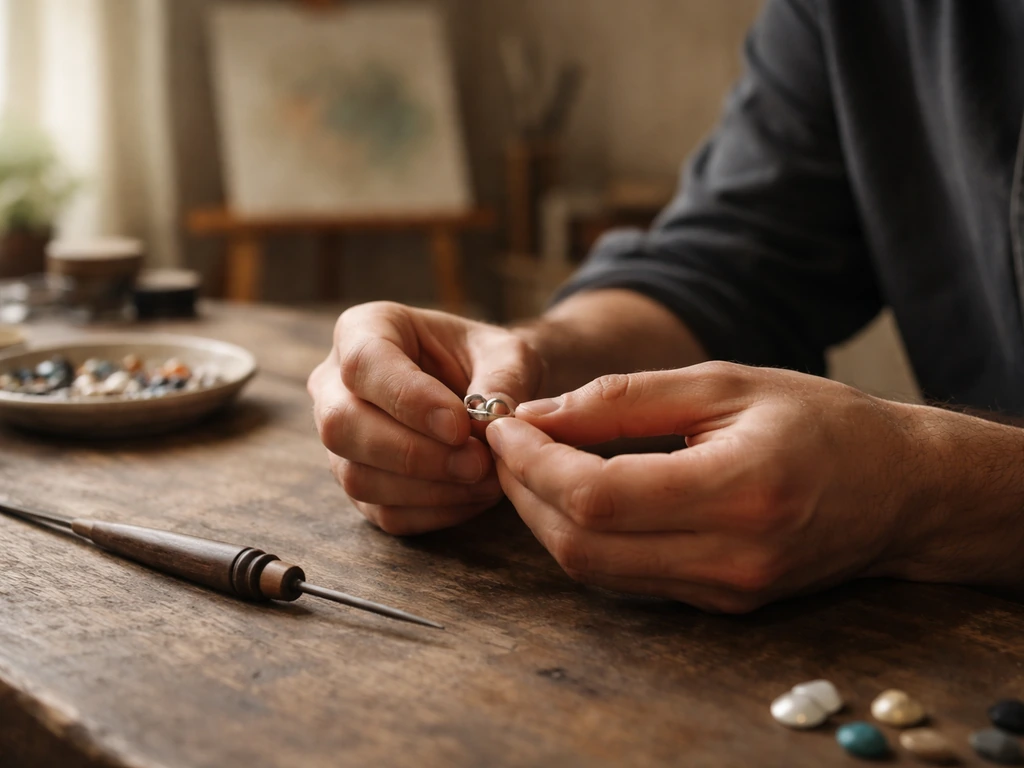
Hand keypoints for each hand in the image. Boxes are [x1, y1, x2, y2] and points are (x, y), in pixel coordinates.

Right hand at [308, 302, 544, 534]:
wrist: (489, 393)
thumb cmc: (491, 362)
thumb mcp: (510, 354)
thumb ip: (503, 381)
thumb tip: (488, 422)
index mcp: (364, 330)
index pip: (363, 363)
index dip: (408, 398)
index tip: (460, 425)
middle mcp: (335, 384)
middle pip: (341, 425)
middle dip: (413, 453)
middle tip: (477, 462)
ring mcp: (341, 440)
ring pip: (356, 476)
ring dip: (427, 488)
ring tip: (486, 479)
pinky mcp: (359, 483)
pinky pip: (382, 511)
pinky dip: (433, 511)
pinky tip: (474, 496)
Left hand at [486, 362, 927, 612]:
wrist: (900, 490)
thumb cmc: (820, 422)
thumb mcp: (724, 384)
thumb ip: (622, 399)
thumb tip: (536, 416)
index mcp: (739, 492)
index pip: (597, 496)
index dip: (534, 463)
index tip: (503, 425)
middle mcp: (730, 557)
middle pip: (582, 544)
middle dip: (524, 492)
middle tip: (505, 442)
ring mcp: (724, 591)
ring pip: (593, 569)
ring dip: (544, 517)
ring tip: (530, 463)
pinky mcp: (718, 603)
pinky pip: (624, 578)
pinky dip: (582, 537)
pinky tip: (573, 494)